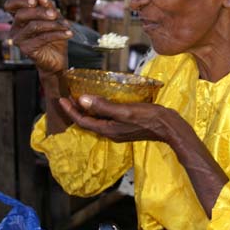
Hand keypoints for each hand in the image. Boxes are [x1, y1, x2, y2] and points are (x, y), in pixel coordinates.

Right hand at [4, 0, 72, 72]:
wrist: (57, 59)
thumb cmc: (54, 38)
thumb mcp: (54, 19)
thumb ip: (49, 8)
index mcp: (20, 18)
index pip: (10, 5)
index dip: (20, 0)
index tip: (35, 1)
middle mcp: (15, 28)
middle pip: (22, 14)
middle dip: (40, 12)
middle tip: (54, 14)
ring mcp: (19, 39)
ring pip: (33, 26)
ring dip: (52, 24)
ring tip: (66, 25)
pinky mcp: (26, 49)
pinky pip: (42, 38)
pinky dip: (58, 34)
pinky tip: (68, 33)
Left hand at [59, 94, 188, 143]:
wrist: (168, 127)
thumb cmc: (148, 118)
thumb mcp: (124, 111)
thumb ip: (103, 106)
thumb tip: (82, 100)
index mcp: (107, 129)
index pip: (82, 121)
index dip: (71, 110)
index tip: (61, 99)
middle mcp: (110, 132)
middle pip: (87, 122)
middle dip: (75, 111)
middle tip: (66, 98)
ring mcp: (118, 131)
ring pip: (96, 121)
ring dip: (86, 110)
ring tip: (79, 99)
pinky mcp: (125, 127)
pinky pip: (105, 119)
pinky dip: (98, 111)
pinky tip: (101, 103)